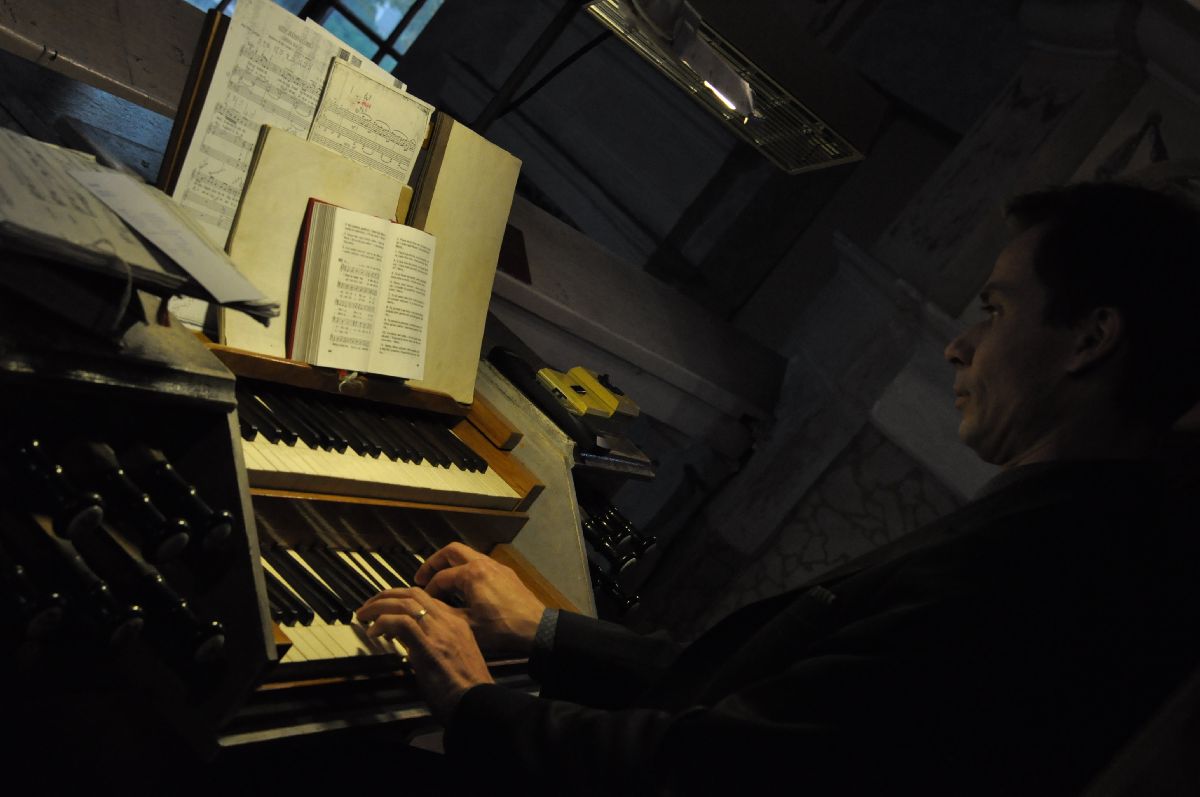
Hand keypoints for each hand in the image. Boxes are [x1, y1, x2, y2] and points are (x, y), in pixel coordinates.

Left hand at [356, 587, 492, 723]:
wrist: (479, 703)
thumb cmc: (466, 689)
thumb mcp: (453, 657)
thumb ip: (433, 644)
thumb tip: (408, 642)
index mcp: (457, 623)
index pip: (426, 599)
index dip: (401, 600)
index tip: (386, 610)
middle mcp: (449, 622)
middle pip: (414, 594)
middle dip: (387, 595)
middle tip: (369, 606)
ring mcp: (440, 632)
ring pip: (406, 603)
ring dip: (380, 606)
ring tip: (364, 615)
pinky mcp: (429, 647)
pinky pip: (402, 622)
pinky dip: (383, 622)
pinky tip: (373, 632)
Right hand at [415, 542, 546, 655]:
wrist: (535, 628)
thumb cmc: (501, 628)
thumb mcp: (467, 625)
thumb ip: (443, 612)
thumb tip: (425, 606)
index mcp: (471, 574)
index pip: (440, 577)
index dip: (428, 590)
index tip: (422, 602)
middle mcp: (483, 563)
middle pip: (451, 551)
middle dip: (434, 562)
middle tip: (422, 578)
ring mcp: (496, 566)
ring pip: (467, 555)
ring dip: (451, 565)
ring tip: (441, 582)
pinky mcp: (505, 573)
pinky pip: (480, 563)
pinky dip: (466, 569)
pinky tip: (464, 587)